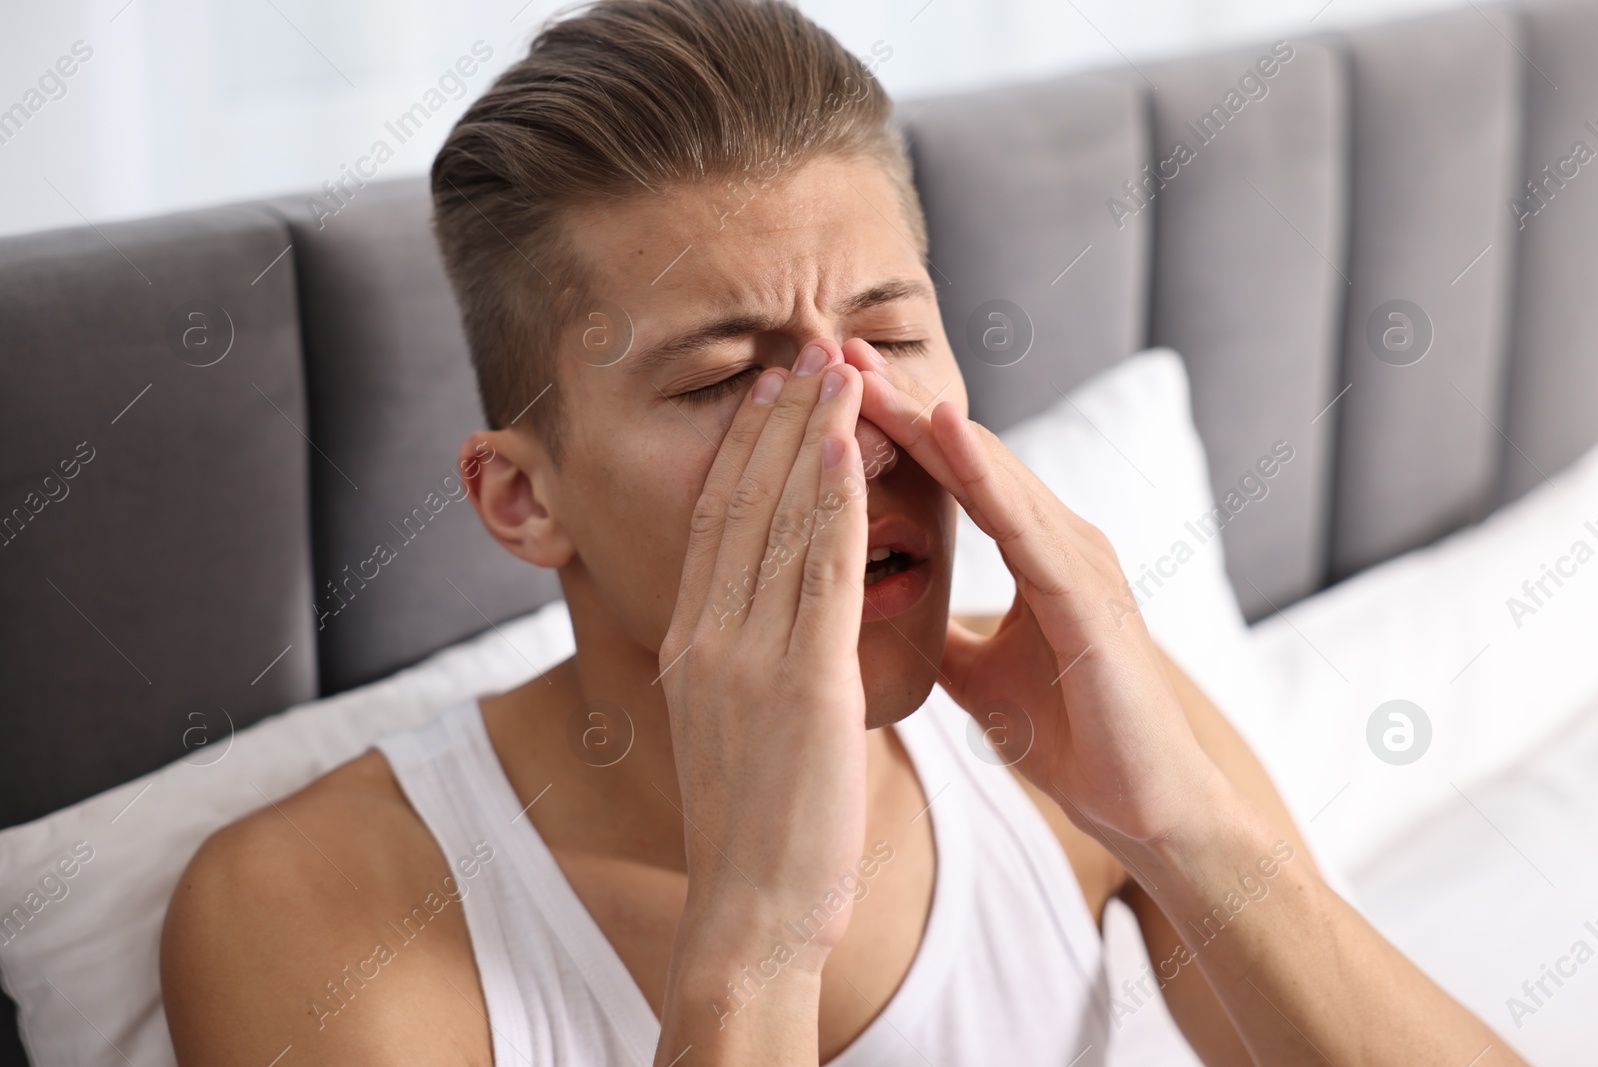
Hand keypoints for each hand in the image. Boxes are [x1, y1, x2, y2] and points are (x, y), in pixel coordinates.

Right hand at [658, 339, 871, 958]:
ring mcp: (746, 658)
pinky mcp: (799, 685)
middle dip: (773, 419)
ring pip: (779, 521)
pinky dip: (835, 500)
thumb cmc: (755, 826)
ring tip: (834, 368)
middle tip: (801, 348)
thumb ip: (740, 662)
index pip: (716, 522)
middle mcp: (707, 637)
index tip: (769, 391)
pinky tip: (852, 446)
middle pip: (739, 502)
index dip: (743, 449)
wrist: (751, 909)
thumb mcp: (730, 725)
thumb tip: (757, 623)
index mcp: (692, 644)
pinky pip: (819, 572)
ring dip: (810, 435)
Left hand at [844, 339, 1224, 848]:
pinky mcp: (1091, 594)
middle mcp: (1060, 540)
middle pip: (967, 456)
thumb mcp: (985, 679)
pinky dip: (985, 474)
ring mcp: (1081, 559)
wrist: (1146, 806)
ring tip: (869, 371)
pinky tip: (944, 431)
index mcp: (1034, 554)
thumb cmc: (1074, 737)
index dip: (893, 432)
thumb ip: (949, 638)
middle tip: (835, 349)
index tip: (831, 392)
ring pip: (993, 473)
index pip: (951, 476)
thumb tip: (893, 621)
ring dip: (928, 419)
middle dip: (899, 403)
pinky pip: (1028, 522)